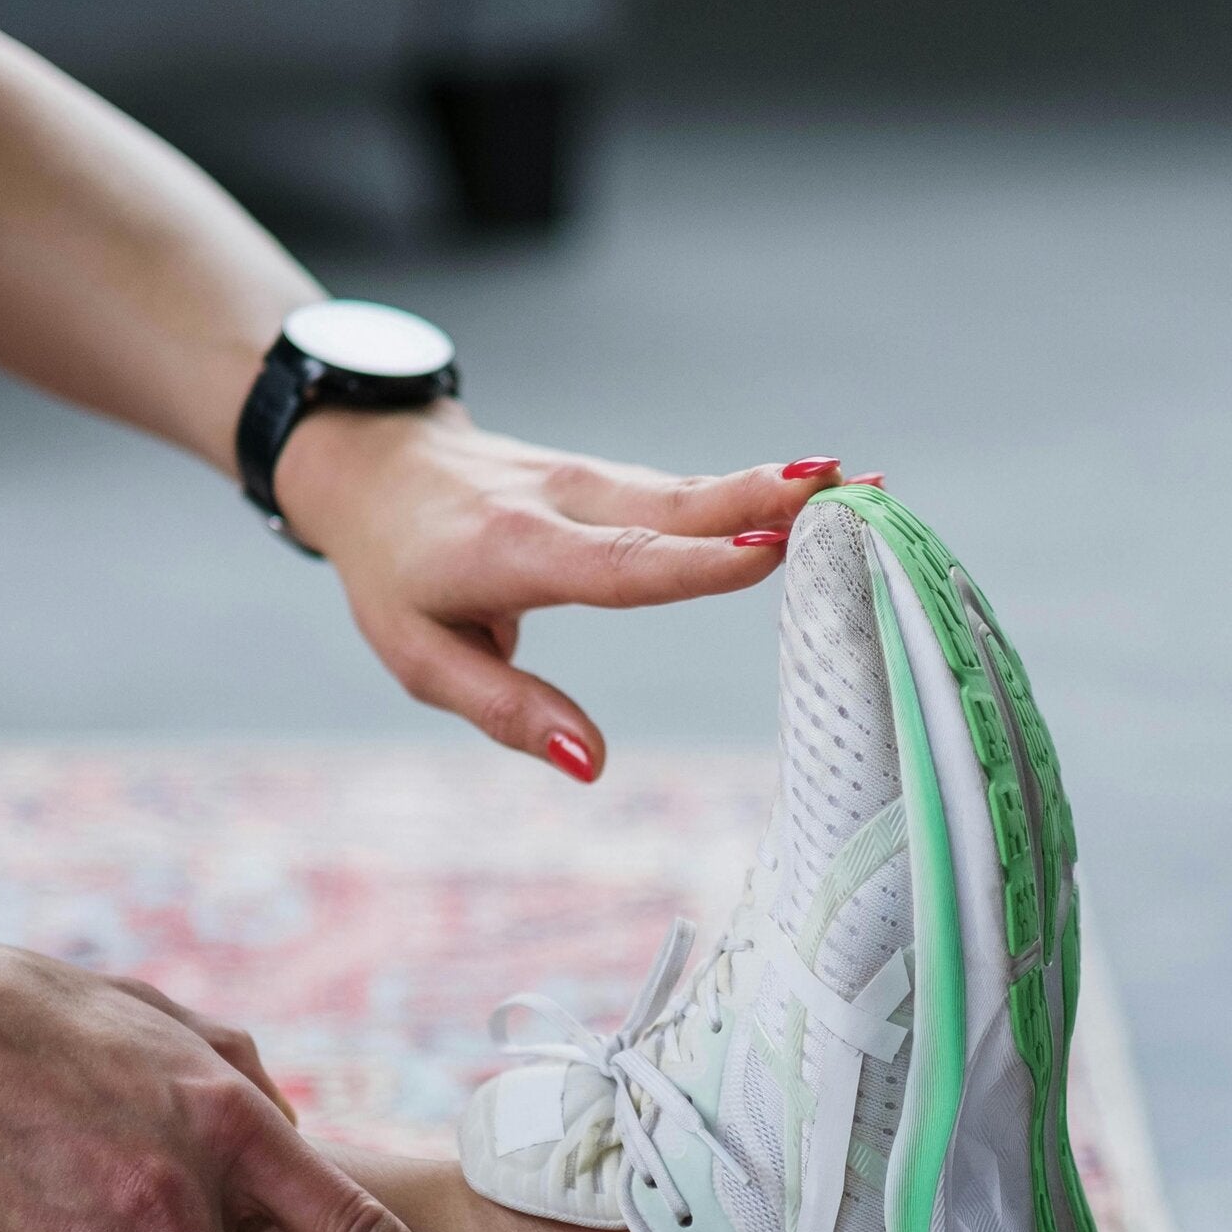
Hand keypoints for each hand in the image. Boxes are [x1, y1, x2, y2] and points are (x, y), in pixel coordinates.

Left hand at [277, 402, 844, 774]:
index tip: (768, 555)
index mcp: (512, 551)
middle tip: (849, 493)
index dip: (694, 564)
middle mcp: (563, 502)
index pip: (618, 562)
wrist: (375, 465)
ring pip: (691, 488)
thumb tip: (591, 765)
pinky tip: (816, 488)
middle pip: (674, 505)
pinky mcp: (613, 480)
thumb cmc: (398, 573)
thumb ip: (508, 709)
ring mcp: (592, 480)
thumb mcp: (421, 659)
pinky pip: (688, 490)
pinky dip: (754, 491)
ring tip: (857, 484)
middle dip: (764, 502)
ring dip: (776, 489)